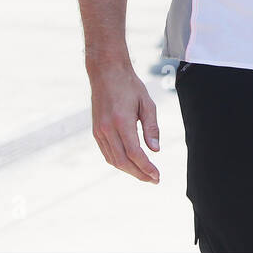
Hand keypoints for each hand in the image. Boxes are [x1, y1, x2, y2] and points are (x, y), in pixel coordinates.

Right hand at [89, 61, 159, 182]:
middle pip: (123, 161)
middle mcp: (107, 129)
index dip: (146, 167)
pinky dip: (119, 161)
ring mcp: (99, 131)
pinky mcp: (95, 131)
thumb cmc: (130, 85)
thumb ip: (152, 128)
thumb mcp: (147, 103)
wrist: (106, 72)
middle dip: (139, 173)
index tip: (157, 176)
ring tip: (144, 174)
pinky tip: (130, 163)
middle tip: (153, 180)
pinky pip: (107, 153)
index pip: (135, 153)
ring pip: (113, 160)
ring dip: (129, 170)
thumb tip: (155, 150)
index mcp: (121, 122)